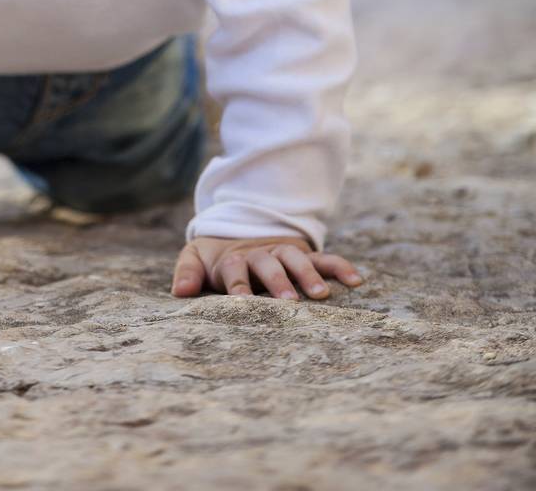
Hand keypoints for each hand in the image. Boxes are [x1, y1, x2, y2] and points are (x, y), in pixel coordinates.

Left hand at [171, 234, 364, 299]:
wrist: (239, 231)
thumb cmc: (215, 258)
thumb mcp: (195, 258)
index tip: (242, 302)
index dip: (239, 286)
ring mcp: (283, 254)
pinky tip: (357, 280)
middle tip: (290, 303)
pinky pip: (325, 258)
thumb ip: (186, 272)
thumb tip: (179, 292)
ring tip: (322, 295)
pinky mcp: (303, 255)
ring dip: (309, 275)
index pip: (235, 270)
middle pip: (269, 265)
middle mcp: (261, 255)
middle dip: (278, 282)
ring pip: (297, 260)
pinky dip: (340, 267)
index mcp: (233, 260)